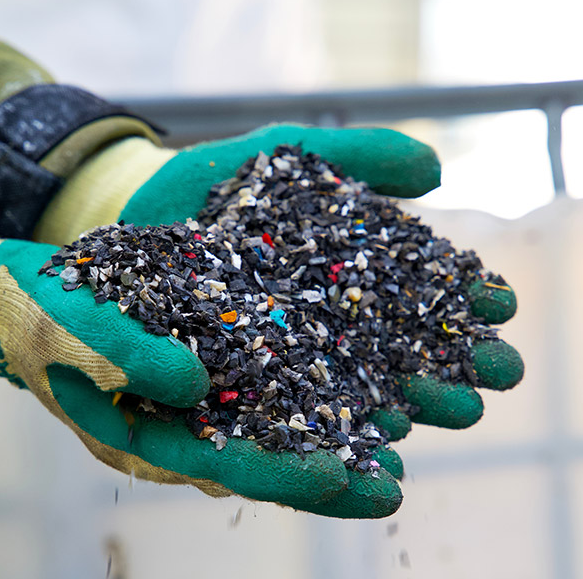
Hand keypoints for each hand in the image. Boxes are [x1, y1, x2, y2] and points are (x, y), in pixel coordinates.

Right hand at [0, 227, 403, 517]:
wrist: (35, 295)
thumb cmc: (44, 317)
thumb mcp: (72, 326)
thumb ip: (124, 354)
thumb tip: (193, 382)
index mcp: (150, 435)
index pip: (228, 466)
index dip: (286, 477)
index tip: (348, 481)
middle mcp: (187, 425)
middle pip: (269, 455)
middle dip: (334, 470)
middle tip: (397, 481)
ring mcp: (204, 396)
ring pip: (279, 416)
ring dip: (338, 420)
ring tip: (401, 424)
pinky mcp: (215, 359)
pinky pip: (271, 373)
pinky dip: (316, 370)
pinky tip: (363, 359)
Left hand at [116, 124, 523, 439]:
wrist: (129, 205)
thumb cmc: (209, 186)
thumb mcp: (278, 158)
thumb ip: (353, 158)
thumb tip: (436, 174)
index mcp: (329, 292)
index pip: (403, 313)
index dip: (450, 313)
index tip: (500, 310)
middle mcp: (304, 343)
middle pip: (377, 373)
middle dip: (432, 383)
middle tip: (484, 388)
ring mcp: (257, 377)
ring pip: (326, 415)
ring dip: (386, 426)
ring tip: (444, 423)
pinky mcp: (204, 406)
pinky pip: (252, 442)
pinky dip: (297, 459)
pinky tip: (346, 470)